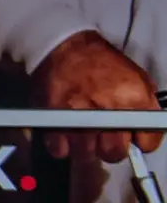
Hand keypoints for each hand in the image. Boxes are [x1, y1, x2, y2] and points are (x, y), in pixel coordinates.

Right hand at [37, 31, 163, 162]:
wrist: (65, 48)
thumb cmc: (101, 62)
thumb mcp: (137, 77)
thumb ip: (145, 104)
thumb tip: (146, 128)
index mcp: (135, 101)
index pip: (148, 143)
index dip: (141, 141)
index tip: (133, 137)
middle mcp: (109, 114)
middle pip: (115, 154)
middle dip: (111, 148)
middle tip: (105, 137)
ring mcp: (80, 120)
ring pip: (87, 155)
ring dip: (85, 146)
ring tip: (83, 132)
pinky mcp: (54, 123)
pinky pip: (60, 150)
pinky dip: (62, 145)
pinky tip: (65, 131)